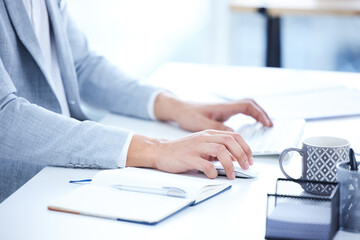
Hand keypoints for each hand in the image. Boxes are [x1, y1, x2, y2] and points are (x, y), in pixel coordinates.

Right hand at [126, 130, 252, 179]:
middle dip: (242, 155)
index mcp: (209, 134)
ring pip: (220, 151)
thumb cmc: (182, 150)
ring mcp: (196, 147)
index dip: (245, 147)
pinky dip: (213, 171)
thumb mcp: (202, 146)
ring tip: (231, 174)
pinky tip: (213, 175)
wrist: (160, 150)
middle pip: (229, 141)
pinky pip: (205, 164)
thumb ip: (217, 150)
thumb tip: (235, 158)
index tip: (250, 159)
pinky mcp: (188, 157)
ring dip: (230, 164)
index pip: (233, 136)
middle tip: (245, 167)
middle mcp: (204, 138)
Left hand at [154, 92, 272, 131]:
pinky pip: (239, 112)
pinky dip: (248, 116)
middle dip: (261, 113)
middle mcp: (226, 106)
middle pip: (250, 105)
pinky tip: (249, 125)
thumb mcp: (202, 124)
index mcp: (223, 107)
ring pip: (245, 107)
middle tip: (269, 124)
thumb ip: (218, 128)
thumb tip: (233, 134)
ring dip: (255, 114)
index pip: (247, 106)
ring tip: (264, 124)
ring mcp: (224, 109)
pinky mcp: (221, 113)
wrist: (179, 109)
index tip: (267, 123)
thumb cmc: (188, 114)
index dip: (259, 114)